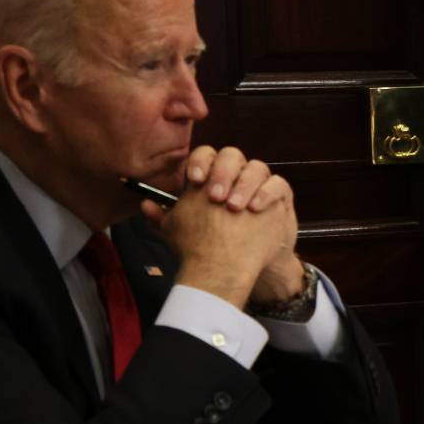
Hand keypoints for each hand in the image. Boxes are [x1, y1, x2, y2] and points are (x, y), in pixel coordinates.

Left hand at [142, 145, 304, 307]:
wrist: (241, 267)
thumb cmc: (213, 246)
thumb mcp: (182, 234)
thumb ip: (163, 219)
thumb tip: (144, 204)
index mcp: (213, 179)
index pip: (206, 156)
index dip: (200, 162)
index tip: (193, 180)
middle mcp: (236, 177)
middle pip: (232, 155)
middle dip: (222, 172)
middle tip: (215, 196)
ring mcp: (259, 185)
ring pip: (256, 167)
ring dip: (244, 184)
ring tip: (234, 206)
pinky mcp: (279, 197)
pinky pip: (278, 184)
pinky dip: (266, 192)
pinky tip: (255, 208)